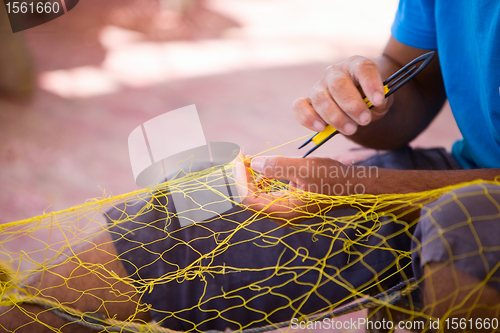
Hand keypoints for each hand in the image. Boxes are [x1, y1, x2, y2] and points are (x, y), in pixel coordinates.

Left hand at [233, 155, 367, 225]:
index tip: (238, 158)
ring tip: (245, 156)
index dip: (239, 179)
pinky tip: (258, 163)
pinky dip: (259, 177)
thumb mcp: (305, 169)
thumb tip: (254, 163)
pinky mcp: (287, 202)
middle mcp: (281, 214)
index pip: (249, 199)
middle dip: (241, 176)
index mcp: (284, 211)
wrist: (353, 187)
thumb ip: (278, 166)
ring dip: (249, 176)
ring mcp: (284, 209)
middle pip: (249, 198)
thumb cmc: (333, 179)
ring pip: (256, 194)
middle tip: (238, 155)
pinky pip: (266, 192)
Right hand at [293, 56, 392, 135]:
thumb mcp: (381, 100)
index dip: (371, 83)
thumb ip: (380, 102)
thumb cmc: (368, 100)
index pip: (363, 68)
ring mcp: (319, 87)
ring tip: (350, 130)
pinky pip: (299, 106)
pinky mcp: (307, 102)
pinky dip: (308, 118)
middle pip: (338, 84)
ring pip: (320, 98)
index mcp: (355, 65)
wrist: (355, 107)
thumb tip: (374, 106)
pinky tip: (321, 128)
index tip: (378, 101)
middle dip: (352, 105)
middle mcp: (334, 73)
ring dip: (335, 117)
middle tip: (364, 120)